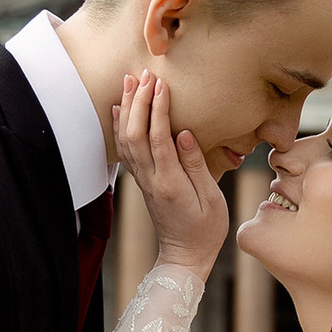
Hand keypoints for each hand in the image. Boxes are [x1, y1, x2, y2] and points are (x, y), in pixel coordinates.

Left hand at [113, 70, 226, 274]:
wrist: (184, 256)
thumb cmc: (206, 229)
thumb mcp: (211, 198)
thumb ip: (195, 165)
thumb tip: (184, 133)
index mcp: (170, 182)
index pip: (158, 137)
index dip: (158, 108)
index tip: (162, 84)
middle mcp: (150, 179)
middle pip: (135, 133)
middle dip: (138, 100)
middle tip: (146, 74)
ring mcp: (142, 180)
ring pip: (125, 139)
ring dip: (127, 108)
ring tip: (130, 81)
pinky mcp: (141, 181)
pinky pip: (124, 150)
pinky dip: (120, 126)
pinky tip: (120, 109)